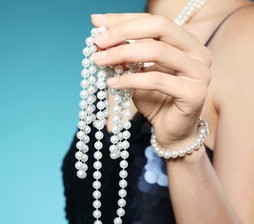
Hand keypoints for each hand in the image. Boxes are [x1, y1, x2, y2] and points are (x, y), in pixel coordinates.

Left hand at [90, 13, 211, 148]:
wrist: (171, 132)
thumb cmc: (155, 99)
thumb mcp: (136, 72)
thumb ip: (125, 55)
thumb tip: (99, 38)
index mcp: (186, 41)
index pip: (153, 21)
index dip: (124, 19)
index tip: (97, 23)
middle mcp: (198, 52)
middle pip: (159, 27)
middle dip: (124, 31)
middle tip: (98, 41)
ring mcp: (200, 72)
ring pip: (157, 51)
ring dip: (123, 54)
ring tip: (99, 61)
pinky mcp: (195, 93)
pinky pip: (157, 80)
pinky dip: (130, 80)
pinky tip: (112, 83)